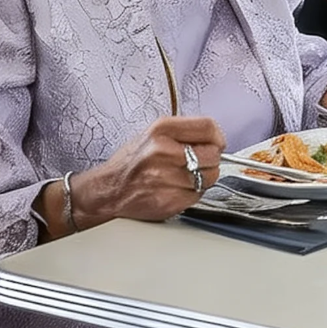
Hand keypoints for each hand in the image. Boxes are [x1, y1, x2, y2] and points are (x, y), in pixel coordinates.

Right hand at [75, 114, 223, 223]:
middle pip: (213, 154)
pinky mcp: (169, 201)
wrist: (109, 189)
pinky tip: (177, 188)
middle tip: (199, 162)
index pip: (208, 127)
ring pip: (209, 177)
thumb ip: (184, 132)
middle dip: (211, 159)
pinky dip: (193, 193)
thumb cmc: (131, 162)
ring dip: (203, 178)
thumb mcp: (153, 134)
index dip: (217, 136)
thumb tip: (215, 138)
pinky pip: (197, 195)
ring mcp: (167, 178)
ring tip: (186, 176)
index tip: (217, 143)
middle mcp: (164, 152)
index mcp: (161, 130)